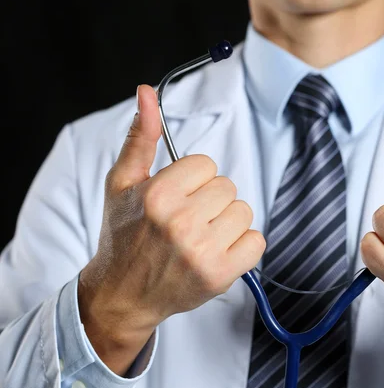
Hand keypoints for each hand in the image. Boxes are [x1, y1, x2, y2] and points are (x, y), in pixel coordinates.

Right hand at [78, 85, 265, 373]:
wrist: (123, 294)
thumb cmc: (123, 235)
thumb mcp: (122, 183)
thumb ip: (140, 138)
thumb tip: (147, 92)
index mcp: (157, 196)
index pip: (206, 164)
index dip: (192, 179)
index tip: (177, 198)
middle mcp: (180, 223)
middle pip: (227, 186)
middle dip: (210, 200)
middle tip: (186, 220)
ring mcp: (202, 251)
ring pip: (243, 211)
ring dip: (227, 221)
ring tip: (201, 237)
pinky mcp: (220, 275)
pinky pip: (257, 241)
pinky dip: (242, 246)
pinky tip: (218, 252)